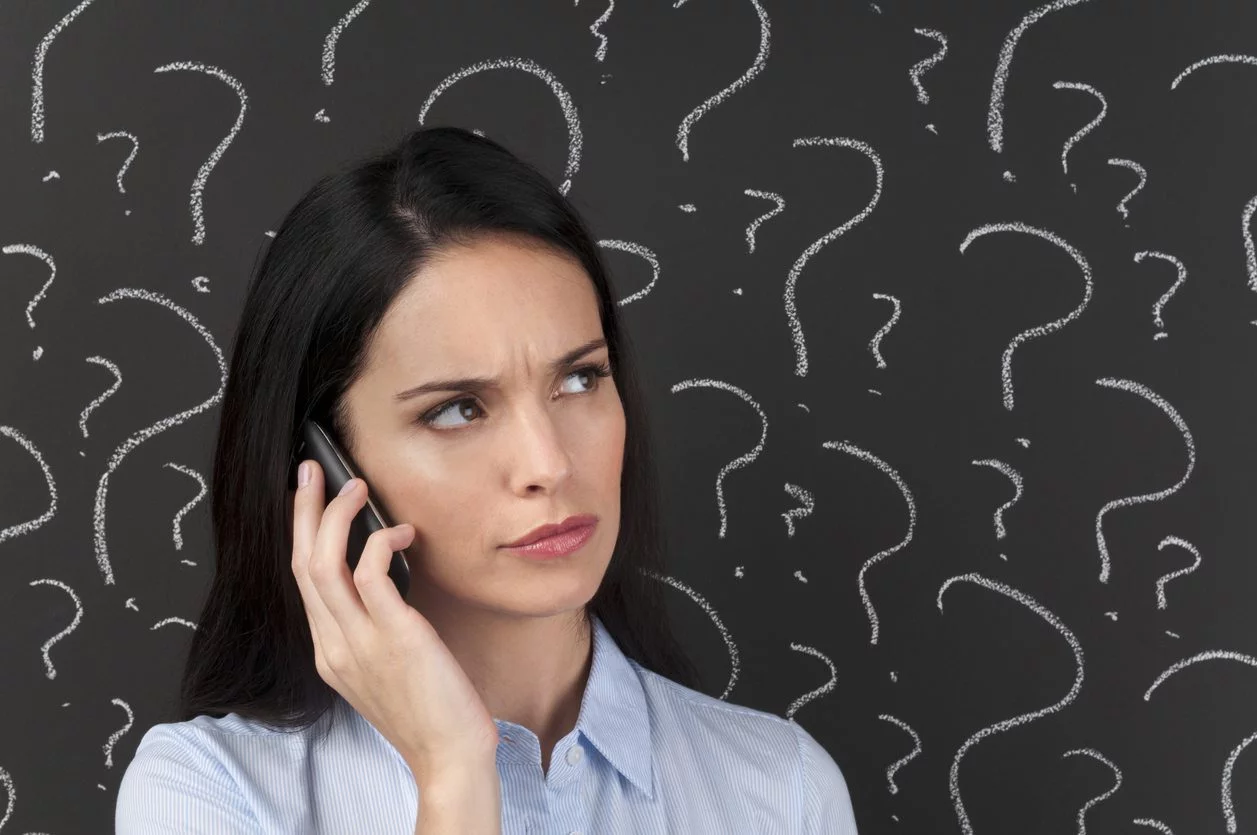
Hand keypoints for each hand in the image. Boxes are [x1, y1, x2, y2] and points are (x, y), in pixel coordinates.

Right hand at [291, 459, 500, 782]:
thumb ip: (374, 628)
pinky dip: (381, 542)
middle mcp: (334, 645)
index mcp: (329, 653)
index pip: (302, 581)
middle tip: (310, 472)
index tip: (310, 500)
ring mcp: (359, 643)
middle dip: (303, 511)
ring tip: (356, 487)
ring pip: (323, 564)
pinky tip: (403, 533)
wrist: (449, 756)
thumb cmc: (429, 710)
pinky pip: (371, 573)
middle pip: (301, 563)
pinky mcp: (395, 637)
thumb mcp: (386, 667)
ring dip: (335, 516)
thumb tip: (384, 578)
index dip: (302, 534)